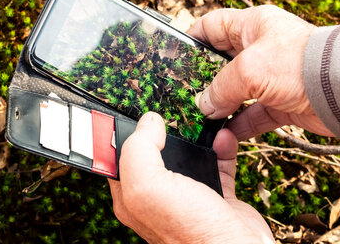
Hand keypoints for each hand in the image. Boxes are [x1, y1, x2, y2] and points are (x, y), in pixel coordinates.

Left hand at [108, 112, 273, 243]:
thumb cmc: (190, 232)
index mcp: (133, 194)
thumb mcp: (148, 187)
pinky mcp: (215, 192)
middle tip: (168, 108)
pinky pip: (216, 161)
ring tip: (197, 117)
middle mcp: (158, 194)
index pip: (116, 156)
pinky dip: (220, 146)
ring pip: (186, 153)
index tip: (127, 108)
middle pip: (153, 150)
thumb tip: (148, 122)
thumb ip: (139, 150)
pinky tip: (222, 136)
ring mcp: (187, 193)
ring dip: (194, 134)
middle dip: (160, 128)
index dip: (121, 132)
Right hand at [187, 5, 332, 139]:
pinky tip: (223, 134)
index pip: (213, 25)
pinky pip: (253, 114)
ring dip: (220, 105)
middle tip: (185, 92)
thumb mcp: (249, 69)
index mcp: (252, 26)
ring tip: (201, 117)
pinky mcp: (281, 101)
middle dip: (203, 78)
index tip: (176, 56)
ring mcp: (271, 76)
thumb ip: (220, 87)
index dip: (193, 38)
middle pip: (221, 62)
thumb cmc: (300, 63)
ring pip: (236, 91)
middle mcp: (261, 48)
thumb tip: (203, 105)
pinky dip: (239, 124)